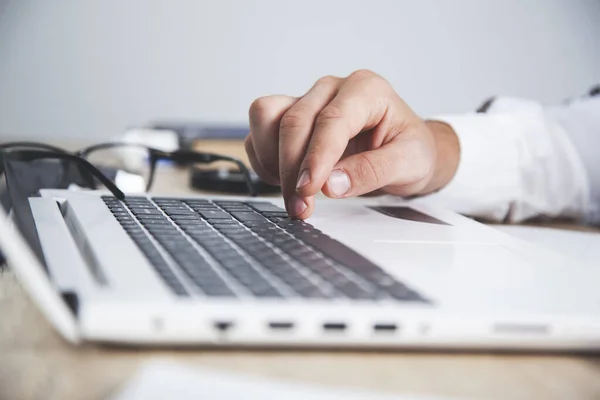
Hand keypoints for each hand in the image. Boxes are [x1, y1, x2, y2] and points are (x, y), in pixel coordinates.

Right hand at [245, 70, 458, 218]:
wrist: (403, 150)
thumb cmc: (409, 150)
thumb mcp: (409, 162)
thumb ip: (373, 171)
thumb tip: (332, 184)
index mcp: (366, 90)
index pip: (332, 120)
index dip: (316, 157)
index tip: (309, 190)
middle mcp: (332, 89)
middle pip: (294, 120)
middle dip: (291, 169)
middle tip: (301, 207)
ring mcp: (307, 100)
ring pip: (267, 117)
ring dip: (273, 160)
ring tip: (294, 192)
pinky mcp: (289, 116)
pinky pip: (260, 130)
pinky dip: (265, 159)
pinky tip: (286, 181)